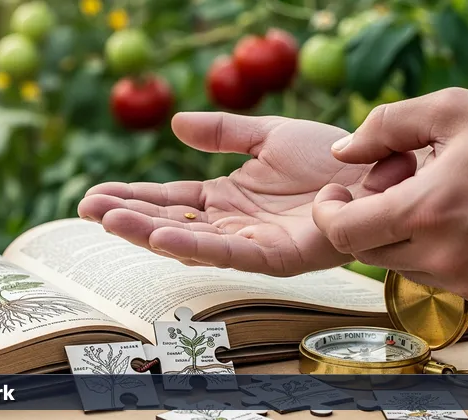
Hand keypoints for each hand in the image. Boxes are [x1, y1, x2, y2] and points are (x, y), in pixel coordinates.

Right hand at [78, 112, 415, 276]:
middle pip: (171, 221)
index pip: (170, 199)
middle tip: (86, 209)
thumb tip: (176, 123)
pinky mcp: (277, 255)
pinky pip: (229, 252)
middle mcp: (234, 223)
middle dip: (128, 216)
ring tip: (107, 221)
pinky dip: (194, 245)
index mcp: (229, 197)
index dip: (133, 197)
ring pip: (191, 239)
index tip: (94, 195)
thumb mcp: (267, 136)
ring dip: (147, 231)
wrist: (380, 168)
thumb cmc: (331, 156)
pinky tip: (159, 236)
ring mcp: (253, 241)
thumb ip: (224, 133)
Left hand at [312, 88, 467, 304]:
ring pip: (397, 265)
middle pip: (366, 250)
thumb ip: (384, 127)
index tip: (334, 196)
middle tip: (387, 188)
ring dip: (396, 237)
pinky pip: (431, 277)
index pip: (342, 234)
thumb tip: (340, 152)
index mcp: (427, 211)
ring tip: (427, 201)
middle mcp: (443, 255)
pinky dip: (427, 252)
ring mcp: (466, 279)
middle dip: (363, 220)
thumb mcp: (449, 111)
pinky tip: (451, 222)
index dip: (328, 214)